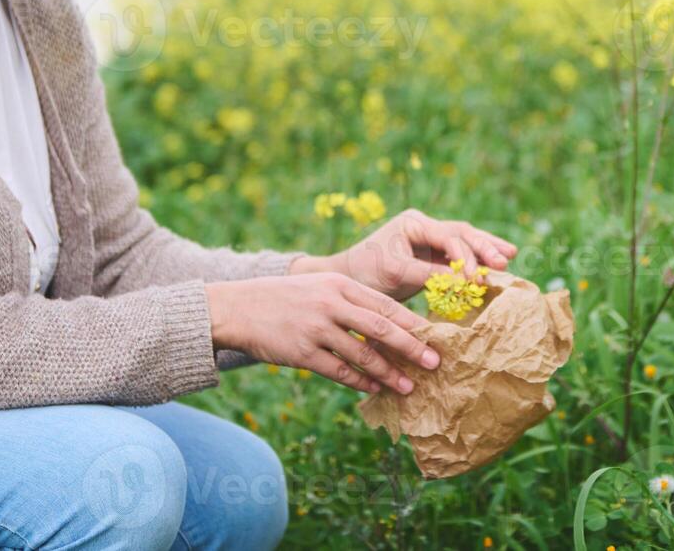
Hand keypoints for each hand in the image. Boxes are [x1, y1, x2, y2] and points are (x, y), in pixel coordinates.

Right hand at [205, 272, 440, 395]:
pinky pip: (339, 371)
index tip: (434, 337)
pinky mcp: (302, 353)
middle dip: (412, 348)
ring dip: (388, 373)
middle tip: (433, 363)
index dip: (413, 323)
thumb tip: (389, 326)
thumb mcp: (320, 287)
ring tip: (407, 387)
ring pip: (363, 355)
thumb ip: (351, 302)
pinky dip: (360, 382)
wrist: (238, 307)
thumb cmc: (286, 298)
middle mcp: (332, 304)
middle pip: (382, 328)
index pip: (386, 305)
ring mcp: (317, 329)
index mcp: (341, 284)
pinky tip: (374, 389)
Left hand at [297, 207, 518, 300]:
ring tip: (510, 256)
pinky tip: (496, 265)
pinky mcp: (433, 258)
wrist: (348, 280)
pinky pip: (460, 258)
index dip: (464, 256)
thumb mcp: (394, 272)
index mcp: (414, 223)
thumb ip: (427, 274)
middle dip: (484, 247)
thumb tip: (462, 281)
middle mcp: (425, 228)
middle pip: (462, 233)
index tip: (473, 278)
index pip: (448, 235)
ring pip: (466, 242)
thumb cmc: (365, 271)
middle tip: (503, 261)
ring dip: (487, 250)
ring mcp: (430, 242)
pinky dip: (477, 263)